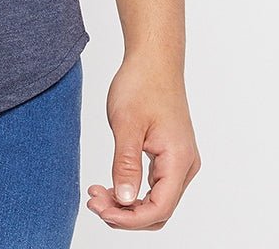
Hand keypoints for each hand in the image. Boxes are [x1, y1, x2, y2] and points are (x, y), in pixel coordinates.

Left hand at [86, 53, 200, 229]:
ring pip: (156, 200)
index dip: (129, 218)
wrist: (153, 59)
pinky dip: (133, 190)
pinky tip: (111, 185)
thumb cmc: (141, 84)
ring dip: (127, 204)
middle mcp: (185, 165)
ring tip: (97, 194)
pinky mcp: (170, 155)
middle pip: (159, 210)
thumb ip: (126, 165)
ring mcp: (180, 161)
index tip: (101, 210)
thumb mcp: (126, 124)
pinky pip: (155, 186)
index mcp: (178, 160)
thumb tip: (125, 201)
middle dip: (125, 214)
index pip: (159, 208)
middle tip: (94, 201)